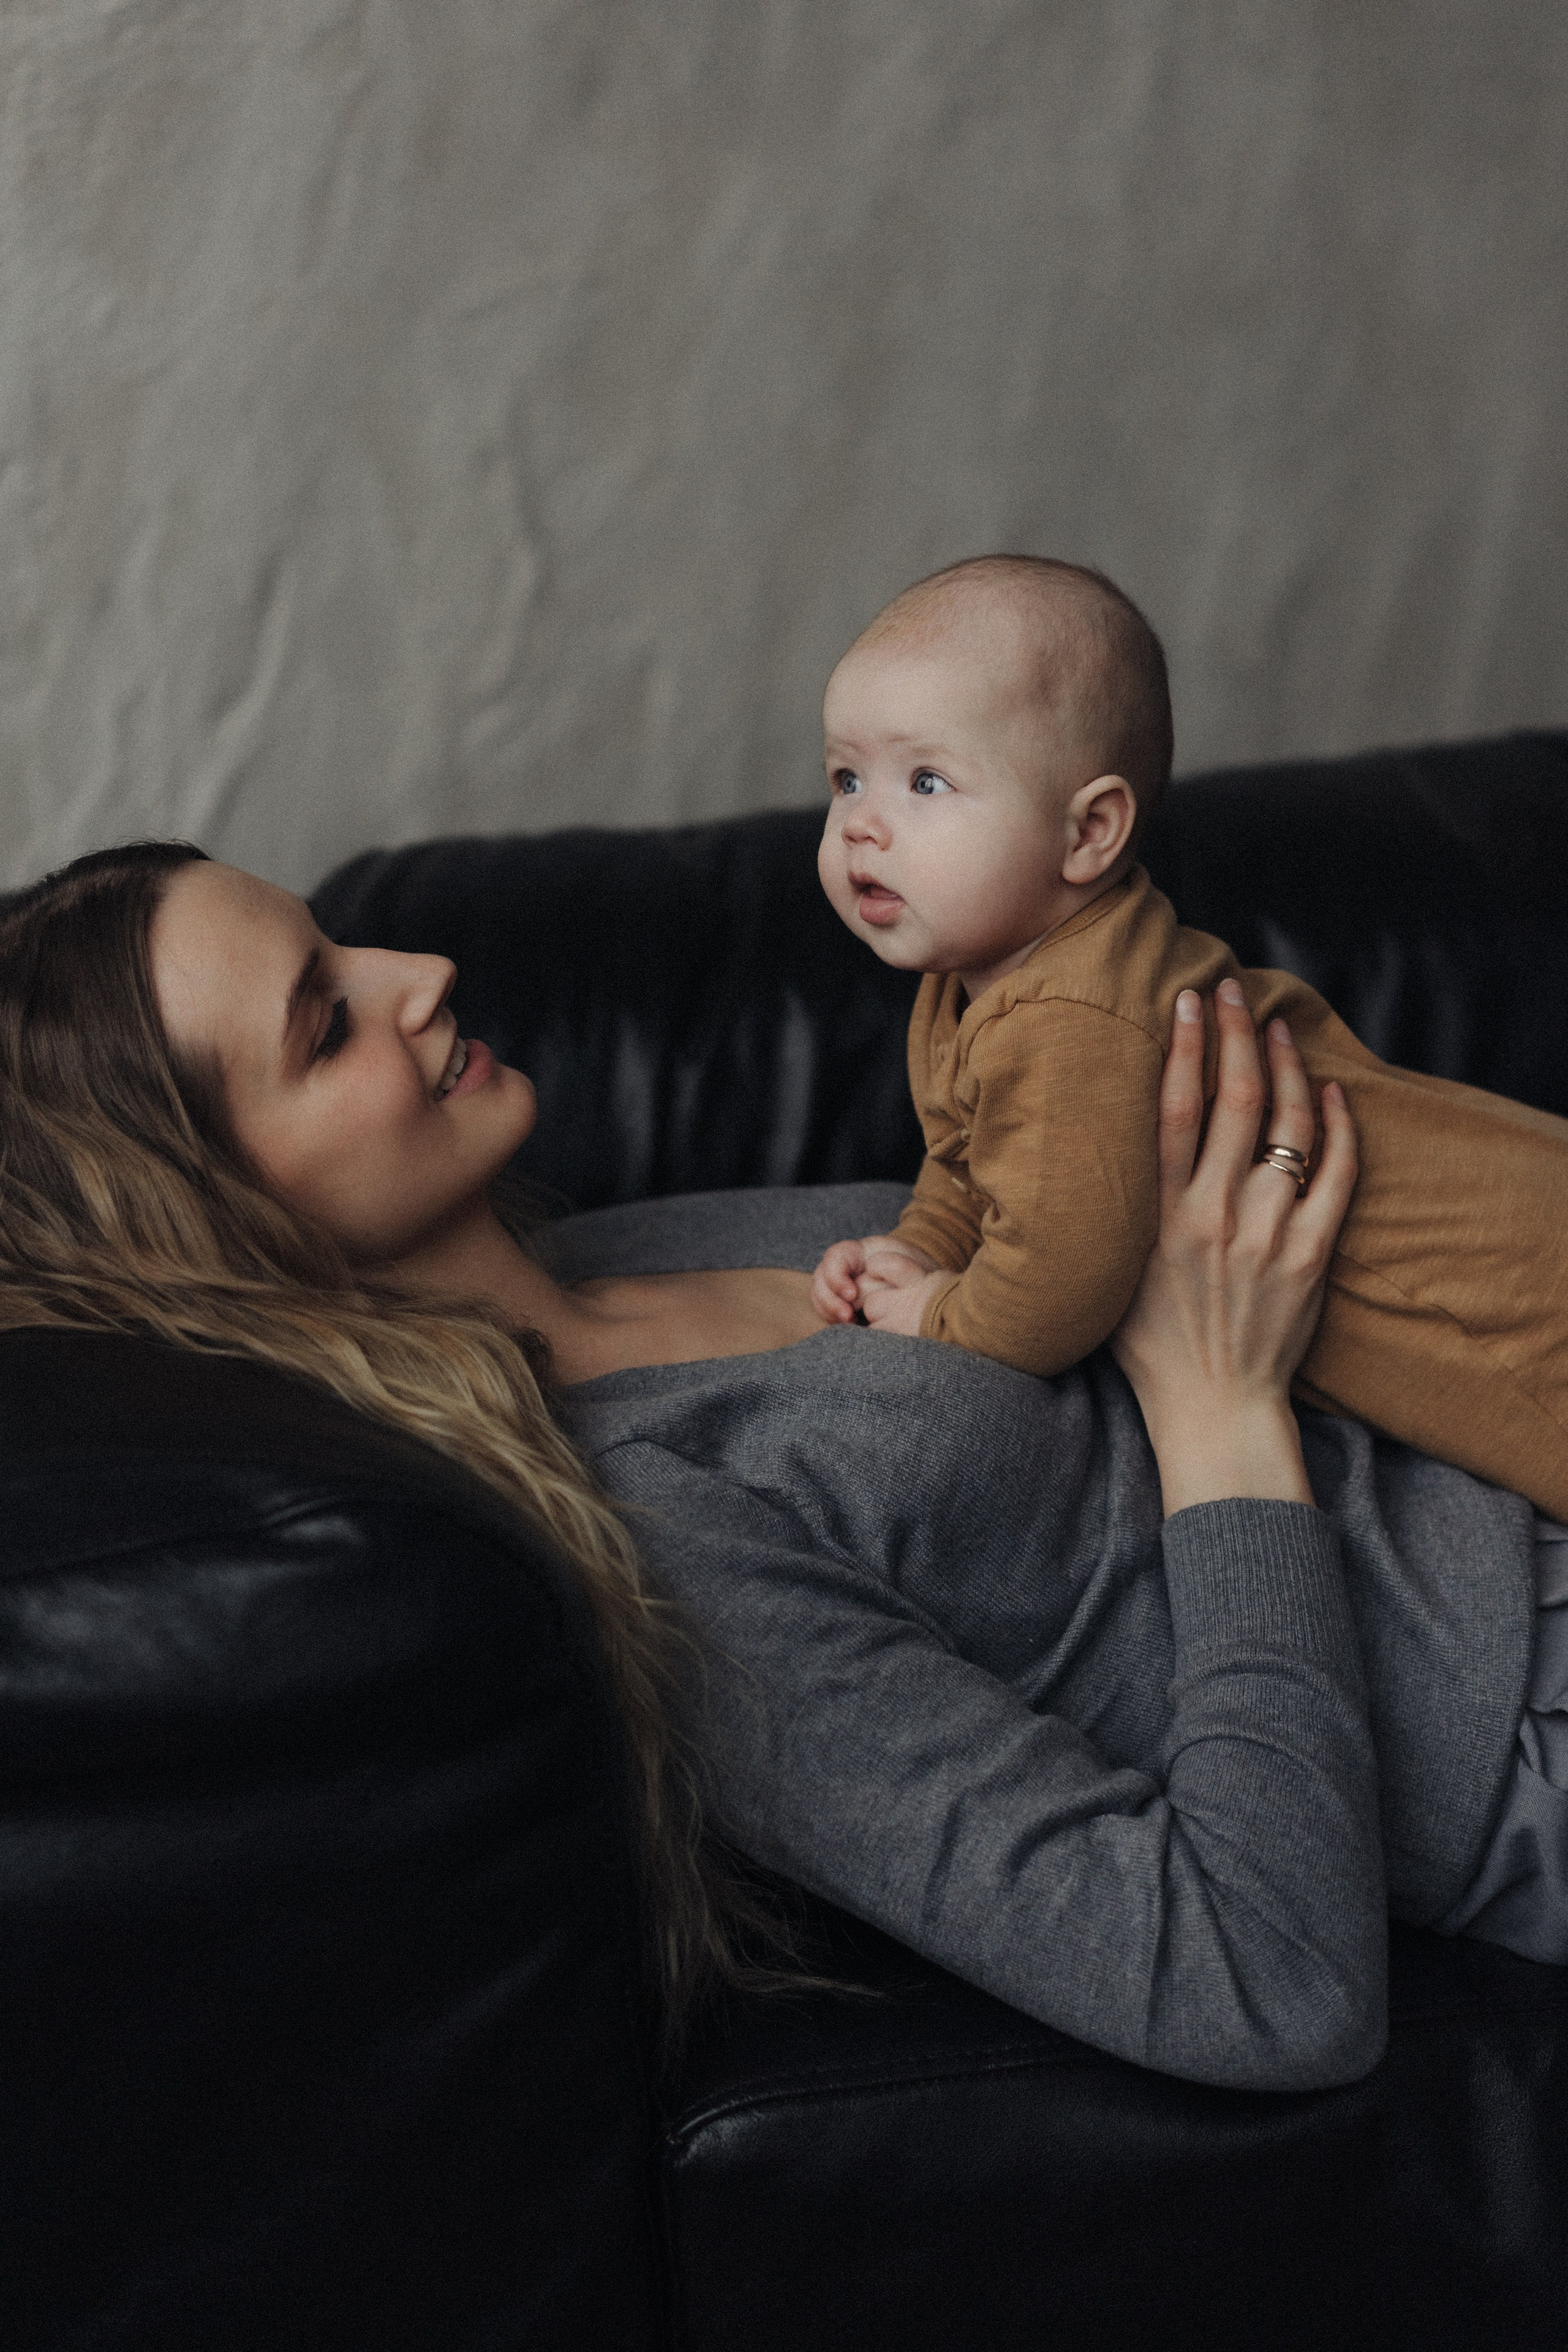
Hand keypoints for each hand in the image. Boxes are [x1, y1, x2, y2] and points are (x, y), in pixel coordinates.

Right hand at [811, 1234, 941, 1327]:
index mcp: (859, 1252)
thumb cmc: (918, 1273)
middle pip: (820, 1279)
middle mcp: (844, 1268)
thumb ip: (884, 1275)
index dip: (837, 1276)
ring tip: (850, 1322)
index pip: (835, 1257)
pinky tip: (851, 1325)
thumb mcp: (907, 1266)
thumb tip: (857, 1294)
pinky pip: (827, 1311)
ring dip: (830, 1312)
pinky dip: (834, 1319)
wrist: (924, 1287)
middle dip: (831, 1300)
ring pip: (819, 1297)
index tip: (852, 1295)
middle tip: (848, 1317)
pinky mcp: (841, 1304)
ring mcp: (839, 1286)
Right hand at [1110, 982, 1357, 1516]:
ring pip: (1287, 1126)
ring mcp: (1266, 1234)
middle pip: (1232, 1101)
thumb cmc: (1151, 1344)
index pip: (1173, 1109)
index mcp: (1156, 1217)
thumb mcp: (1112, 1272)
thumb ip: (1119, 1211)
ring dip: (1286, 1066)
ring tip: (1279, 1028)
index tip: (1186, 1000)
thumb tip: (1103, 1149)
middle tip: (1232, 990)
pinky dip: (1339, 1126)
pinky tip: (1333, 1092)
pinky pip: (1335, 1175)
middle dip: (1234, 1034)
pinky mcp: (1310, 1256)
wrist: (1213, 1409)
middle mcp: (1211, 1216)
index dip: (1184, 1046)